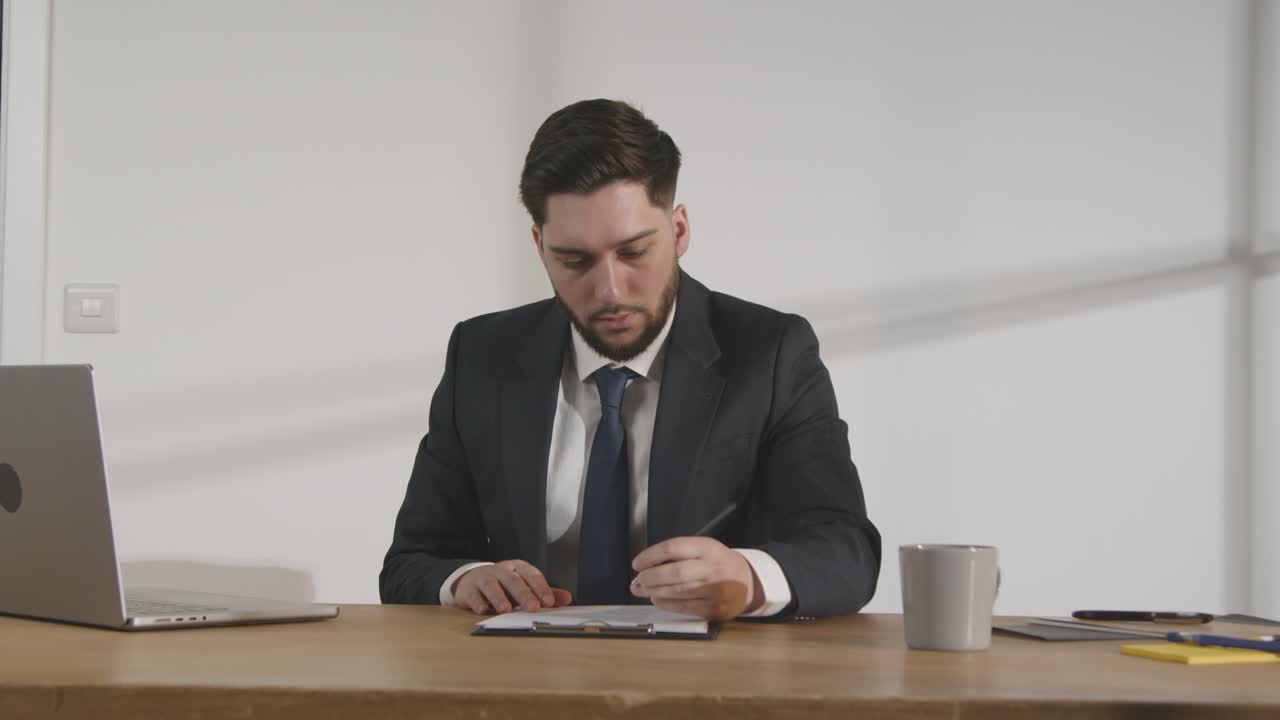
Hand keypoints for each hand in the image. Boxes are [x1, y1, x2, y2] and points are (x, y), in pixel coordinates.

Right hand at [452, 560, 572, 614]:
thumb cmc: (503, 585)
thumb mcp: (525, 586)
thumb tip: (567, 598)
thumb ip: (545, 593)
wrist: (472, 580)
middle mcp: (501, 571)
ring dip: (499, 598)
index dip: (541, 588)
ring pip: (492, 585)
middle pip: (513, 580)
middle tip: (533, 608)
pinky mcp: (469, 590)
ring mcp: (484, 578)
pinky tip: (484, 611)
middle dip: (524, 594)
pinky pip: (474, 596)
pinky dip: (478, 604)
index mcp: (518, 568)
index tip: (550, 602)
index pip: (532, 575)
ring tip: (506, 610)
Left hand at [629, 537, 761, 620]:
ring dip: (654, 592)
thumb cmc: (719, 563)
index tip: (637, 562)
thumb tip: (649, 564)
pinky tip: (657, 600)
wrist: (748, 582)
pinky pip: (684, 607)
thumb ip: (681, 553)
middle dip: (651, 577)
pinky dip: (667, 604)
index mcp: (708, 548)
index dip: (651, 555)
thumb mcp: (705, 548)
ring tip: (641, 590)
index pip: (673, 548)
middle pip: (675, 572)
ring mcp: (714, 590)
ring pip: (678, 591)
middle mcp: (712, 568)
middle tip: (638, 580)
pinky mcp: (714, 608)